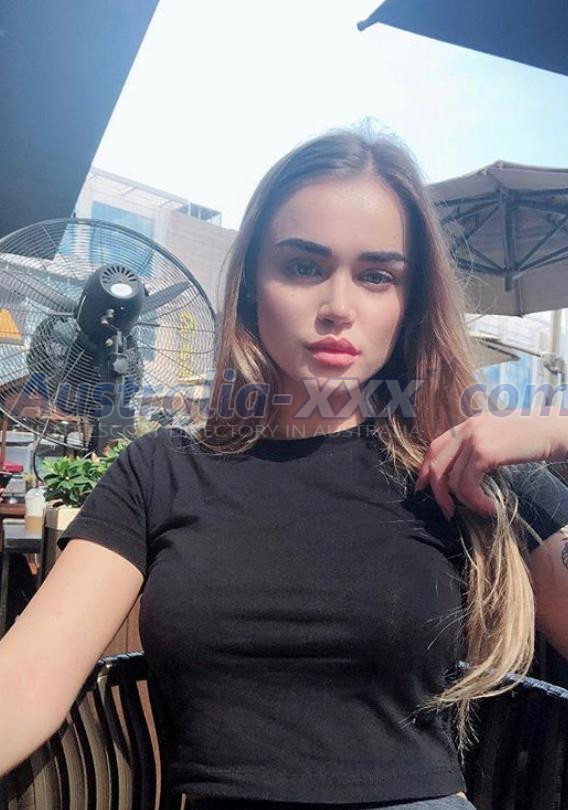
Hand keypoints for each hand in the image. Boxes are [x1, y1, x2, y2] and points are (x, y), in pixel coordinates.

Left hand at [414, 407, 565, 520]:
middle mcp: (468, 427)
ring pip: (453, 480)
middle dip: (438, 492)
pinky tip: (490, 508)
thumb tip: (463, 474)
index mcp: (470, 423)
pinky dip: (476, 502)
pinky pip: (468, 485)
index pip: (435, 446)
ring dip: (465, 502)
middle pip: (436, 464)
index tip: (423, 488)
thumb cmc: (536, 440)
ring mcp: (475, 438)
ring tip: (482, 509)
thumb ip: (480, 449)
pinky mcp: (485, 452)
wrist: (558, 433)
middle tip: (447, 511)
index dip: (425, 469)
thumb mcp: (501, 440)